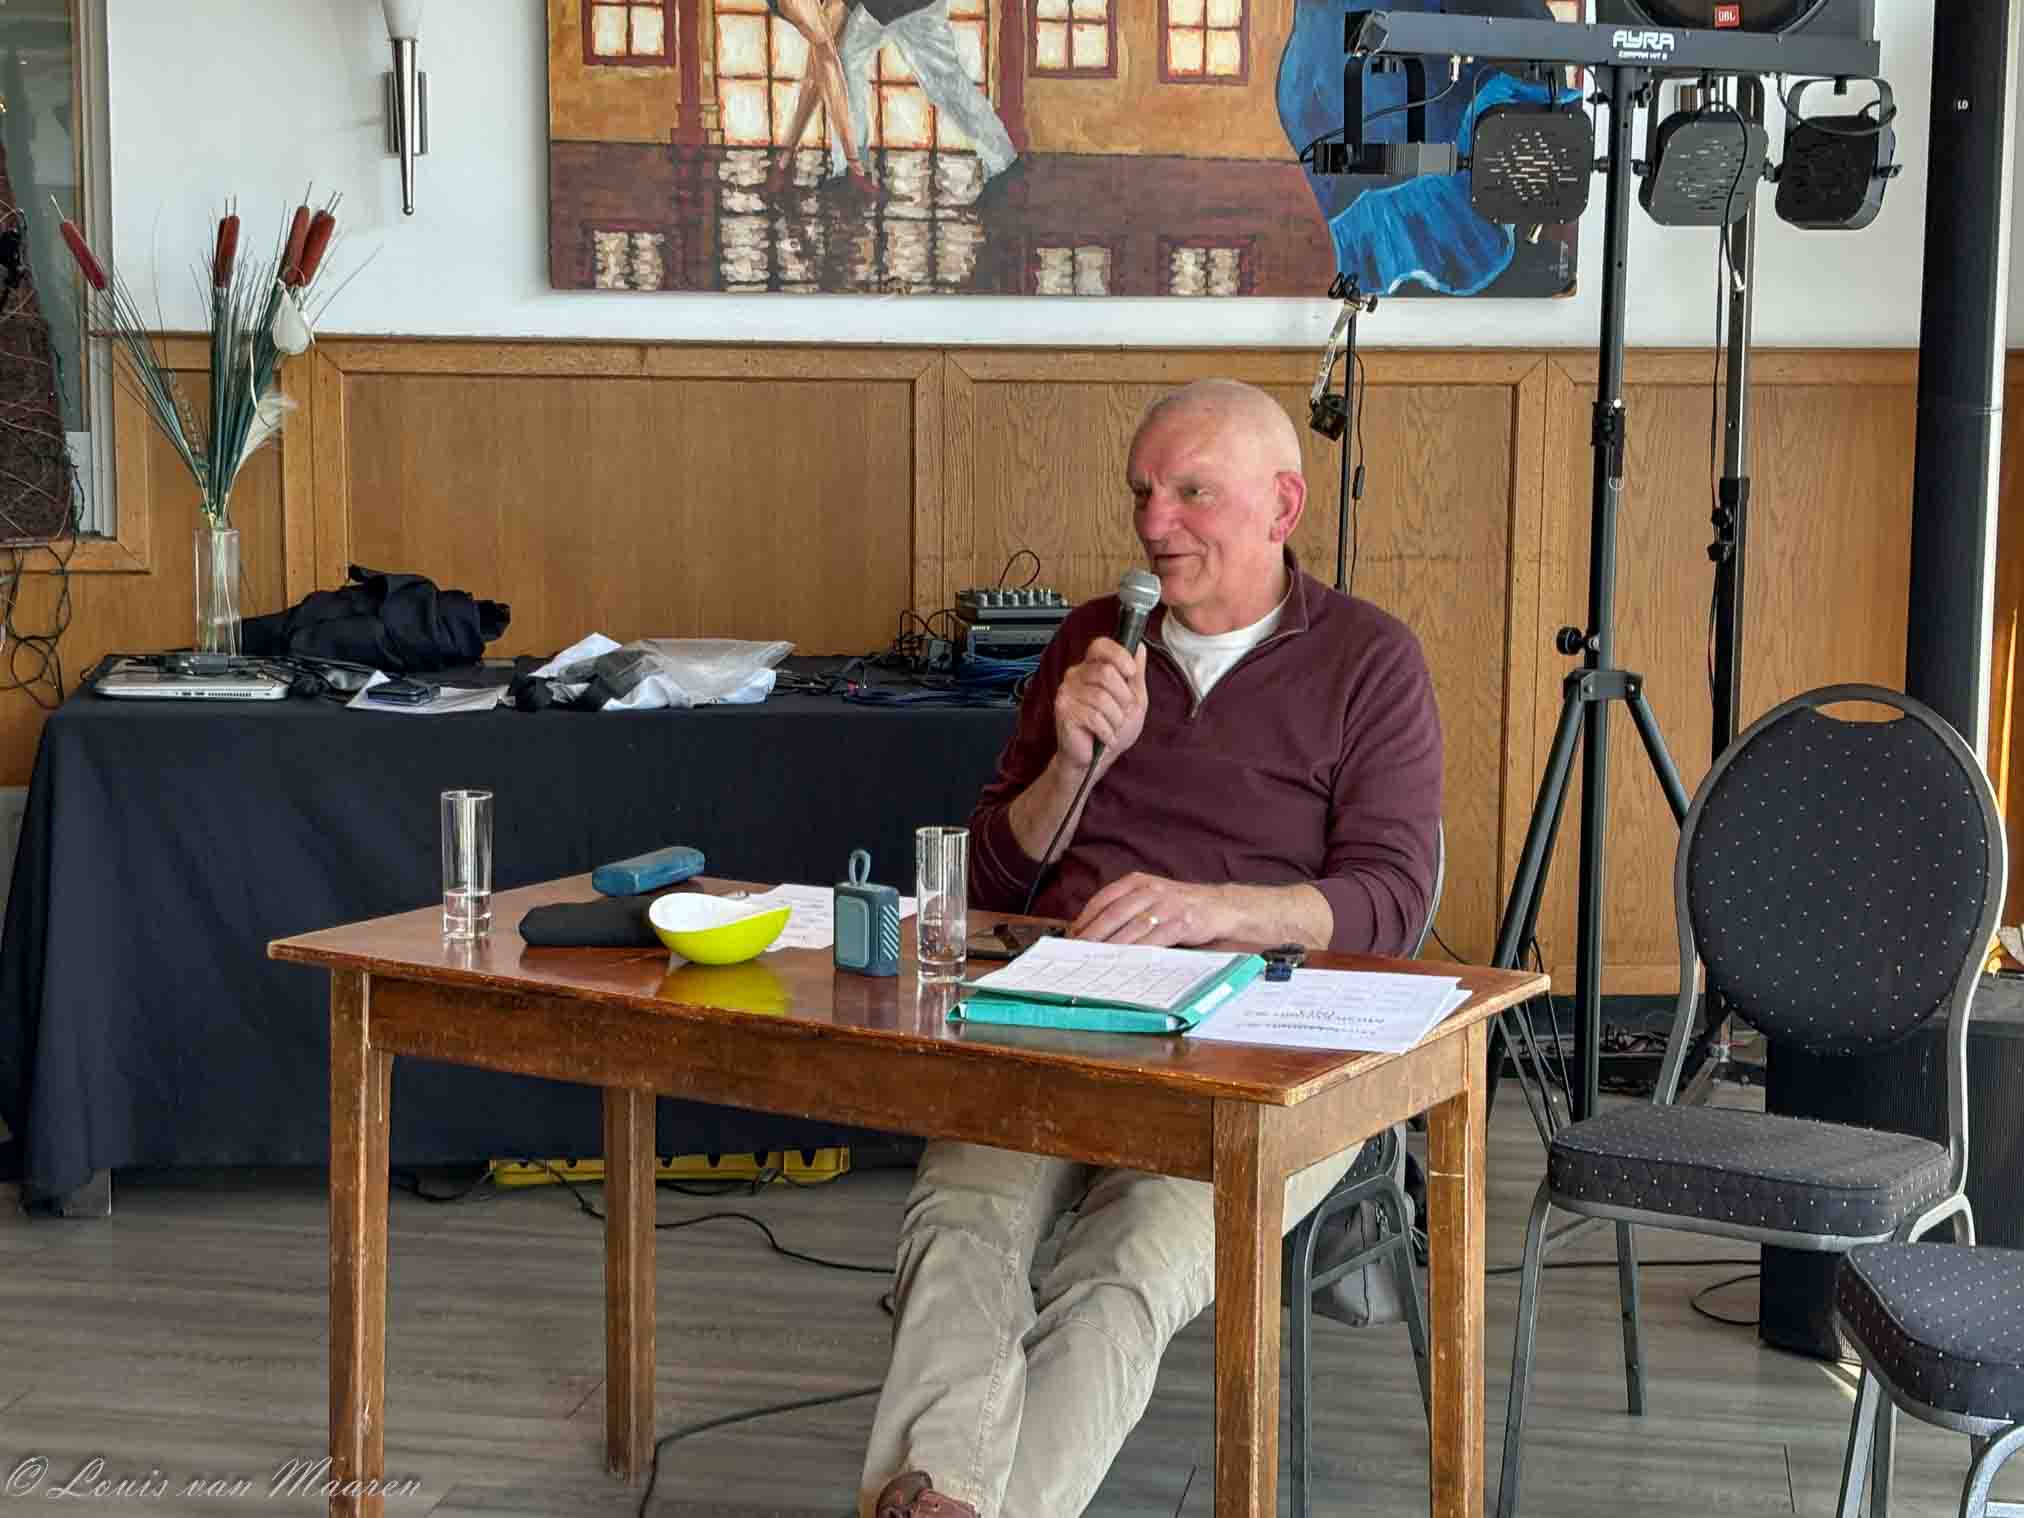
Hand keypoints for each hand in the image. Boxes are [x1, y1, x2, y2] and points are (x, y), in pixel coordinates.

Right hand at [1053, 638, 1147, 774]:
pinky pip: (1093, 716)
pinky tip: (1105, 736)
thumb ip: (1136, 675)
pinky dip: (1106, 731)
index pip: (1101, 646)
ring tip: (1112, 727)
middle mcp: (1076, 675)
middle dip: (1123, 697)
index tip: (1131, 672)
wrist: (1095, 759)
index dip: (1118, 655)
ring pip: (1102, 698)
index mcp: (1092, 668)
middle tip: (1122, 712)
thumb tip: (1140, 647)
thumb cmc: (1112, 728)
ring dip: (1115, 718)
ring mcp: (1067, 692)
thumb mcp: (1133, 700)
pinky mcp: (1063, 710)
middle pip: (1106, 672)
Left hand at [1070, 872, 1234, 946]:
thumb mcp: (1150, 896)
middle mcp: (1150, 890)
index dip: (1085, 918)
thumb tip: (1092, 930)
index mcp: (1137, 882)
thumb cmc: (1177, 904)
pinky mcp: (1182, 922)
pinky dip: (1138, 951)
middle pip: (1113, 914)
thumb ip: (1125, 907)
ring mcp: (1166, 905)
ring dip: (1111, 946)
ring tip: (1096, 960)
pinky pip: (1155, 939)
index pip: (1103, 899)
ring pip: (1131, 927)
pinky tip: (1127, 960)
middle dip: (1092, 935)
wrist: (1219, 906)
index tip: (1071, 935)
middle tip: (1077, 951)